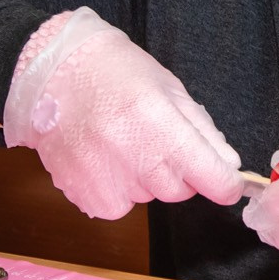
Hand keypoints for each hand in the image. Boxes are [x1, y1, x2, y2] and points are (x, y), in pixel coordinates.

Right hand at [3, 8, 242, 219]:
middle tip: (154, 140)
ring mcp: (105, 178)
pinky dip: (117, 190)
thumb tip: (229, 167)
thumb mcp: (167, 87)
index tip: (229, 183)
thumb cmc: (113, 72)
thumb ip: (200, 129)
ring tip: (120, 142)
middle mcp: (132, 155)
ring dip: (144, 178)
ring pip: (148, 198)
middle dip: (179, 173)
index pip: (210, 176)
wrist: (49, 73)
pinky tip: (102, 159)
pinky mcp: (82, 194)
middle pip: (179, 191)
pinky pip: (118, 206)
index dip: (226, 184)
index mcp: (158, 121)